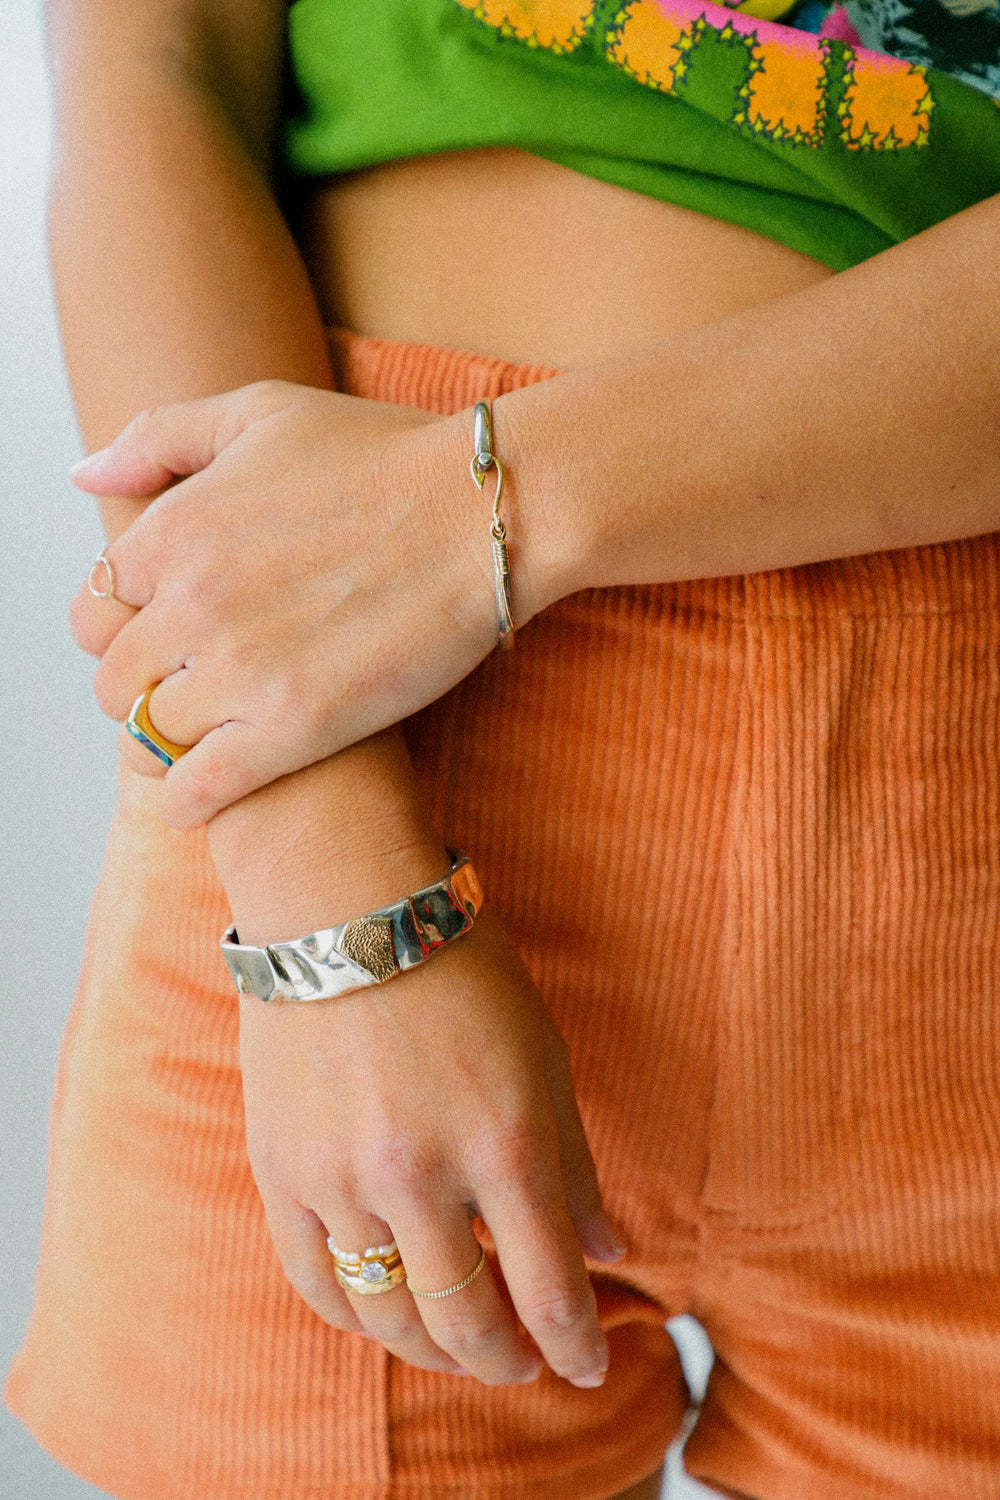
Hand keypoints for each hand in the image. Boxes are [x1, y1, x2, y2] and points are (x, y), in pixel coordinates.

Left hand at [70, 381, 552, 828]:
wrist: (489, 514)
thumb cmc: (387, 456)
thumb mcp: (263, 412)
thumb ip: (161, 437)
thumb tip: (84, 477)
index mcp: (175, 528)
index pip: (93, 607)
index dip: (122, 628)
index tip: (165, 637)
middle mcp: (192, 600)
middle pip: (114, 682)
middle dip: (143, 691)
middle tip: (191, 692)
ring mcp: (241, 668)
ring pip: (149, 740)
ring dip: (168, 747)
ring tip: (210, 740)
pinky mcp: (295, 728)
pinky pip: (197, 791)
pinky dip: (188, 801)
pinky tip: (208, 793)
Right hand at [239, 910, 623, 1385]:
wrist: (343, 906)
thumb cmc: (462, 969)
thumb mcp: (543, 1055)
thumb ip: (575, 1164)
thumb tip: (613, 1250)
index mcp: (506, 1141)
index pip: (551, 1290)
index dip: (576, 1346)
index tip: (589, 1369)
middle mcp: (422, 1174)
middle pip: (470, 1325)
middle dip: (510, 1363)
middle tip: (527, 1366)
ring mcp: (342, 1177)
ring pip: (390, 1317)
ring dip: (435, 1352)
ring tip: (461, 1348)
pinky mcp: (281, 1171)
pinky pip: (317, 1283)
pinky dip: (358, 1317)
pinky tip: (386, 1315)